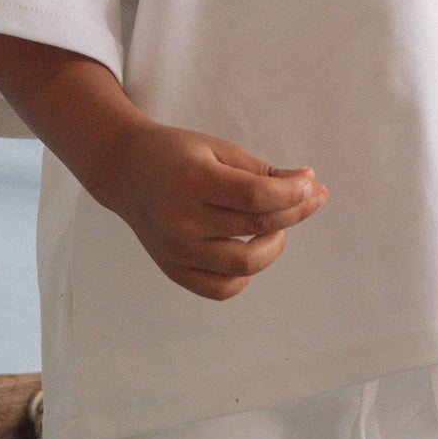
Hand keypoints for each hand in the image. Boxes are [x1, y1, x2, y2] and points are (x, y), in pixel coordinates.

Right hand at [95, 123, 325, 301]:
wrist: (125, 171)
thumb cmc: (178, 155)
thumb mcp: (219, 149)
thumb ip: (263, 171)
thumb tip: (311, 186)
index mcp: (192, 180)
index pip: (255, 196)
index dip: (293, 194)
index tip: (312, 186)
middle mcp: (181, 220)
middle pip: (255, 227)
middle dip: (294, 212)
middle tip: (310, 198)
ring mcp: (175, 250)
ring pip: (243, 266)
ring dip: (273, 247)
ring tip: (276, 226)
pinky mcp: (173, 270)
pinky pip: (221, 288)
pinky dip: (245, 275)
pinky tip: (250, 249)